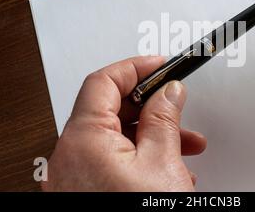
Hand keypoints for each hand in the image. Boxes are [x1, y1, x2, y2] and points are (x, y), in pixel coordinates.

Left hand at [41, 56, 206, 190]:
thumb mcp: (161, 163)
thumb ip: (165, 118)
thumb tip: (170, 90)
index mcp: (83, 138)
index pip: (104, 81)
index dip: (135, 67)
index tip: (159, 64)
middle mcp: (70, 155)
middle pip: (111, 109)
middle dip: (150, 106)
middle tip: (176, 103)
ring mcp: (75, 175)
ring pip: (115, 136)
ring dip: (151, 135)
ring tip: (185, 144)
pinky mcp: (84, 190)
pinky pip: (111, 160)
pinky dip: (139, 156)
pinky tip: (166, 168)